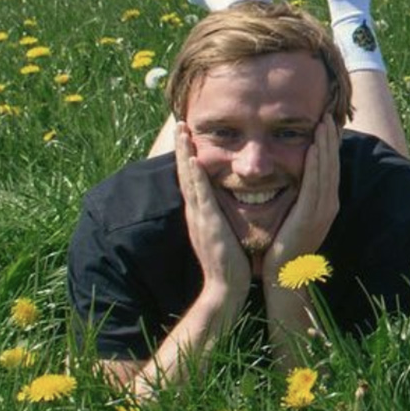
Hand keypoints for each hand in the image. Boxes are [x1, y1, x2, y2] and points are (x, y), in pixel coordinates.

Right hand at [175, 125, 251, 303]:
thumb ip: (221, 214)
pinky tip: (194, 161)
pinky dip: (196, 178)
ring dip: (185, 154)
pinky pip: (200, 197)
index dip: (188, 155)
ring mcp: (199, 217)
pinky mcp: (208, 225)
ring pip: (189, 179)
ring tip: (182, 132)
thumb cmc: (229, 260)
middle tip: (180, 123)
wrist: (226, 287)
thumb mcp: (223, 230)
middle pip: (186, 172)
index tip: (188, 134)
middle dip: (182, 148)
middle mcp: (196, 211)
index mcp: (201, 211)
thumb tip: (226, 200)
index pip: (193, 177)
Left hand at [266, 115, 341, 279]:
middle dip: (331, 139)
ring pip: (327, 170)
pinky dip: (316, 164)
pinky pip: (315, 184)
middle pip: (333, 164)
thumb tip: (292, 180)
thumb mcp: (295, 216)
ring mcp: (323, 210)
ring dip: (326, 145)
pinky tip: (314, 147)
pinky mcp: (311, 215)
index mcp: (326, 203)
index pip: (330, 167)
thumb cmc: (284, 247)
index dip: (330, 145)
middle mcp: (329, 204)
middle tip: (328, 115)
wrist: (284, 276)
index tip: (327, 124)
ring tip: (323, 123)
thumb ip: (298, 197)